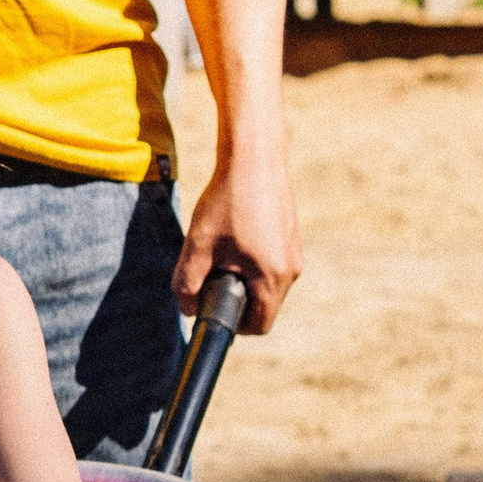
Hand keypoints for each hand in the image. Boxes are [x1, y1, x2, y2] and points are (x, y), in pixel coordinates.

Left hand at [175, 143, 301, 333]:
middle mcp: (292, 268)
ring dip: (244, 277)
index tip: (211, 305)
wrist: (254, 155)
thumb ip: (187, 282)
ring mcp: (295, 252)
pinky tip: (235, 235)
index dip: (232, 324)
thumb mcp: (199, 244)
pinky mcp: (291, 236)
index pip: (258, 325)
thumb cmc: (227, 199)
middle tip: (211, 272)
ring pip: (268, 284)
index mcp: (273, 277)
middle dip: (235, 298)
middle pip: (264, 306)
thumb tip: (188, 308)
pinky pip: (272, 263)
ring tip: (222, 250)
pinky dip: (253, 260)